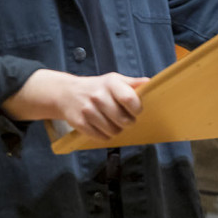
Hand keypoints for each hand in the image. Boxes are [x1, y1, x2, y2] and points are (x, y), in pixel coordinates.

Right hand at [3, 69, 148, 140]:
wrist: (67, 93)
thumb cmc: (97, 88)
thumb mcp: (114, 80)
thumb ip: (132, 83)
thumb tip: (150, 83)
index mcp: (110, 83)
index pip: (129, 99)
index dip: (136, 109)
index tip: (136, 111)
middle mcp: (98, 96)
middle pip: (122, 119)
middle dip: (128, 122)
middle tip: (126, 119)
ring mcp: (87, 110)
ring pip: (112, 130)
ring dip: (116, 130)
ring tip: (113, 123)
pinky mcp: (79, 122)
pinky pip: (99, 137)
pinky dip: (104, 136)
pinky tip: (103, 128)